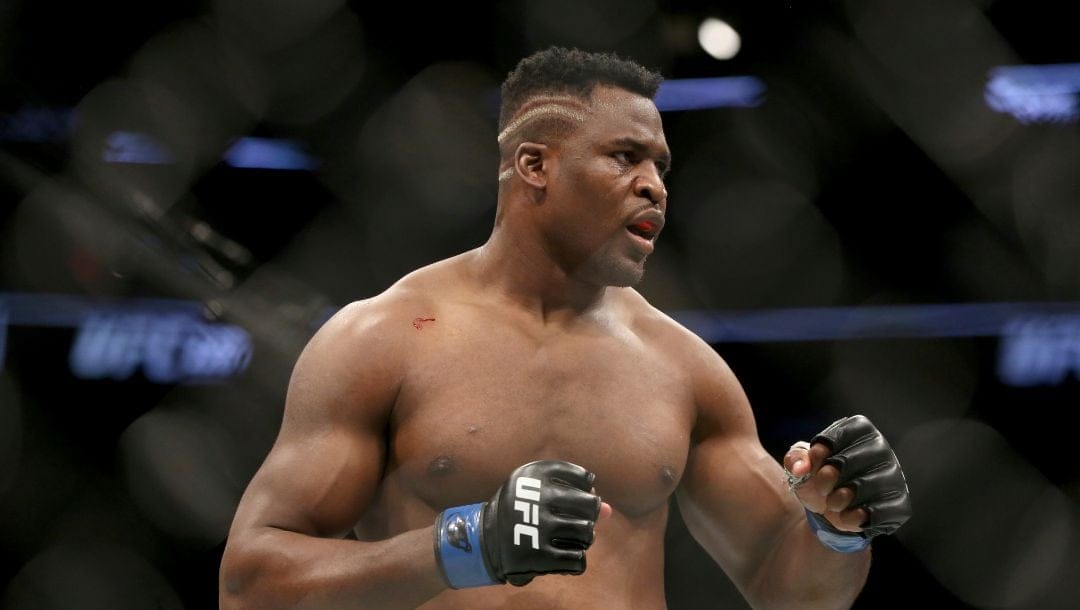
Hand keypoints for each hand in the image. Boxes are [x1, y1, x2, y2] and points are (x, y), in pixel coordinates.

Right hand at [434, 460, 608, 587]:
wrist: (484, 540)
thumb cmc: (521, 510)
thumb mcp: (540, 492)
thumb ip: (576, 496)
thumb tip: (609, 510)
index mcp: (533, 473)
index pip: (583, 478)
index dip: (586, 489)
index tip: (577, 497)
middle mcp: (534, 497)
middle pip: (589, 505)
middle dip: (589, 515)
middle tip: (579, 521)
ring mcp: (535, 527)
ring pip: (587, 534)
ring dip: (584, 538)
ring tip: (571, 538)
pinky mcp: (537, 556)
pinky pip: (578, 561)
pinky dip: (575, 560)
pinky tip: (563, 556)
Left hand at [783, 415, 910, 537]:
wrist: (830, 511)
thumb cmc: (818, 477)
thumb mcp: (800, 463)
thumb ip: (795, 457)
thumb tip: (801, 467)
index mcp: (861, 431)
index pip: (842, 433)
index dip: (821, 450)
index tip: (814, 460)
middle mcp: (881, 449)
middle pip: (848, 460)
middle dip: (826, 477)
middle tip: (821, 487)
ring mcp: (894, 477)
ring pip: (863, 487)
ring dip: (838, 499)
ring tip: (833, 502)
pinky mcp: (900, 505)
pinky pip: (876, 513)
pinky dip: (852, 517)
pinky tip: (846, 515)